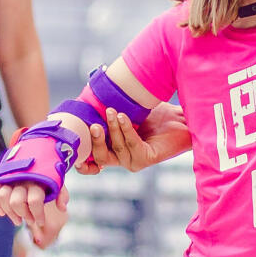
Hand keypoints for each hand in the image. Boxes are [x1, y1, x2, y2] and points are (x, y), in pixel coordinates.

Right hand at [0, 180, 69, 246]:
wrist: (37, 152)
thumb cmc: (48, 173)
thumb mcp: (58, 181)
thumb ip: (62, 194)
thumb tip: (62, 208)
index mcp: (37, 179)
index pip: (35, 201)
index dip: (37, 214)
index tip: (40, 222)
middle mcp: (22, 178)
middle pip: (16, 202)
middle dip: (24, 215)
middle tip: (31, 221)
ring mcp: (10, 177)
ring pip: (3, 197)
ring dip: (10, 213)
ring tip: (18, 221)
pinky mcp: (1, 178)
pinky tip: (3, 214)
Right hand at [74, 101, 188, 173]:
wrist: (181, 119)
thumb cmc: (154, 114)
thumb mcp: (126, 110)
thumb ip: (107, 109)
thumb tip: (86, 94)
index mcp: (113, 150)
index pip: (92, 162)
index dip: (82, 160)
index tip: (74, 147)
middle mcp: (122, 158)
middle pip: (100, 157)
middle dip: (95, 141)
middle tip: (93, 124)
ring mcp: (134, 161)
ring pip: (117, 148)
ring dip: (113, 128)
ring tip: (112, 111)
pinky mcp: (147, 159)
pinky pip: (132, 144)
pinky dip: (127, 130)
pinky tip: (124, 117)